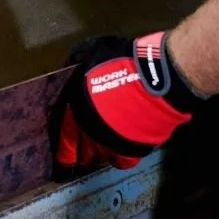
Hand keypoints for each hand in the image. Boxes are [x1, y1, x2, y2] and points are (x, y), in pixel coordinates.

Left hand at [51, 33, 206, 174]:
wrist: (154, 80)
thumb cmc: (123, 64)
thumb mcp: (94, 56)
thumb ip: (82, 64)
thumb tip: (76, 60)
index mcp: (77, 111)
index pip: (65, 137)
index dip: (64, 150)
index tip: (64, 158)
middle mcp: (90, 132)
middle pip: (83, 151)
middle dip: (84, 151)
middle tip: (87, 152)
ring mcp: (111, 144)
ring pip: (102, 157)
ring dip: (102, 153)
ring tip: (107, 149)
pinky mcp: (133, 150)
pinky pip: (123, 162)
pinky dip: (122, 157)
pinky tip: (124, 151)